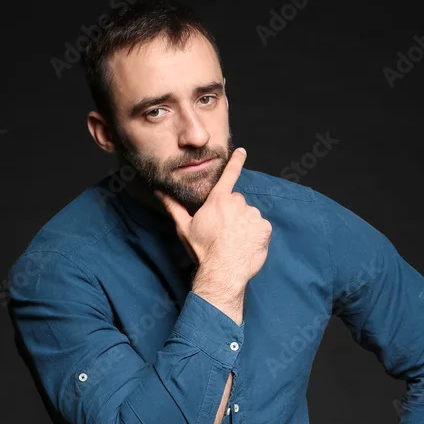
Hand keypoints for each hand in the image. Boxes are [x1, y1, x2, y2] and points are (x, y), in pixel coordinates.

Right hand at [153, 147, 271, 285]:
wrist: (222, 271)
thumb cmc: (202, 250)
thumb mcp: (184, 228)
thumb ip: (173, 206)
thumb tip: (158, 191)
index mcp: (218, 200)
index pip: (229, 175)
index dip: (236, 161)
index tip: (242, 151)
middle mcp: (238, 203)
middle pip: (237, 202)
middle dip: (233, 212)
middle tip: (224, 231)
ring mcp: (253, 215)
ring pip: (250, 215)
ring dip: (244, 224)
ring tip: (235, 241)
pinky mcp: (265, 228)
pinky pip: (261, 227)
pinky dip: (255, 234)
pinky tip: (245, 245)